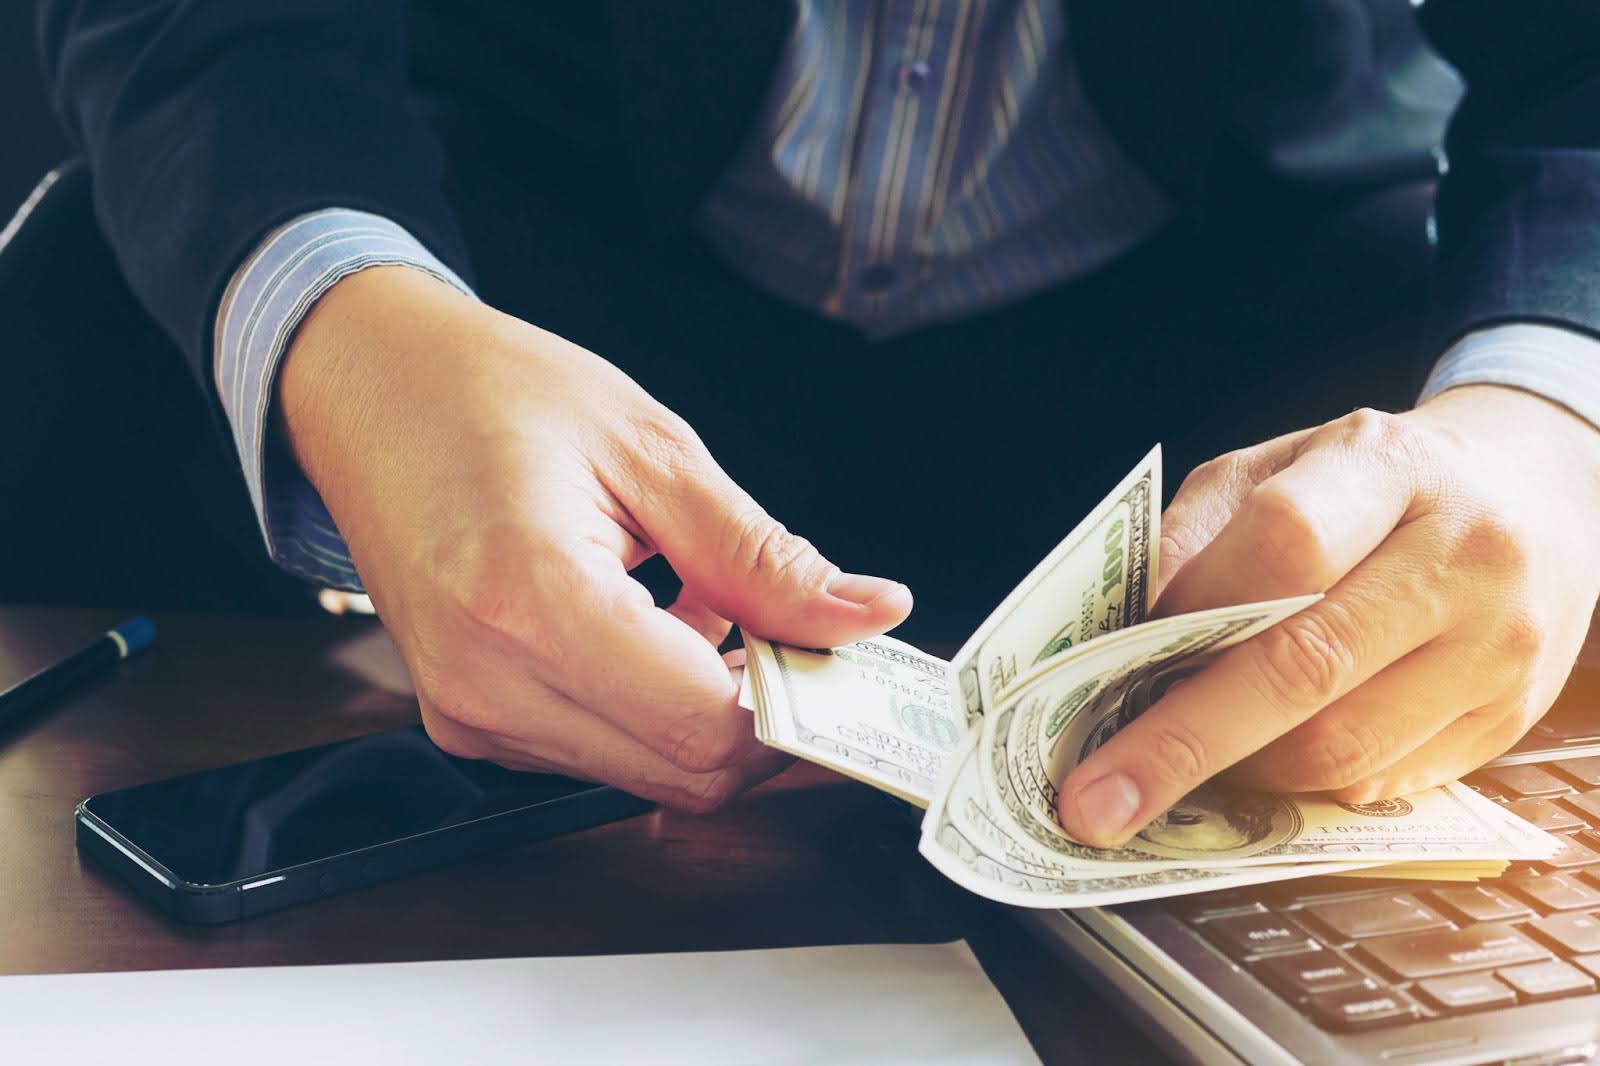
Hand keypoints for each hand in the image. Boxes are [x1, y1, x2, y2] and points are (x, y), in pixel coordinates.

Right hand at [278, 266, 910, 809]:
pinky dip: (656, 705)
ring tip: (712, 605)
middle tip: (804, 636)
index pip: (705, 726)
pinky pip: (599, 751)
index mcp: (528, 600)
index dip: (799, 707)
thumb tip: (865, 614)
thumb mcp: (651, 449)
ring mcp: (469, 712)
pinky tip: (658, 623)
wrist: (369, 388)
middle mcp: (485, 681)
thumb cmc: (489, 393)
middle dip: (767, 719)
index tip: (847, 662)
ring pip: (648, 771)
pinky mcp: (468, 719)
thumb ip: (762, 555)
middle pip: (685, 772)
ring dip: (710, 710)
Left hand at [1056, 386, 1599, 847]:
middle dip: (1183, 744)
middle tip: (1098, 802)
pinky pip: (1379, 782)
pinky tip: (1262, 761)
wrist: (1533, 494)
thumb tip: (1126, 632)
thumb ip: (1199, 534)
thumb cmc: (1375, 482)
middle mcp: (1463, 556)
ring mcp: (1497, 647)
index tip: (1114, 666)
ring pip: (1341, 747)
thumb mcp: (1280, 465)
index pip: (1286, 544)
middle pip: (1307, 668)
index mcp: (1390, 466)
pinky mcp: (1508, 721)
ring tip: (1183, 761)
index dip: (1194, 612)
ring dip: (1240, 771)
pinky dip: (1300, 785)